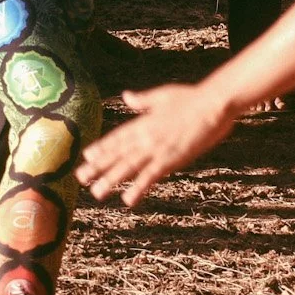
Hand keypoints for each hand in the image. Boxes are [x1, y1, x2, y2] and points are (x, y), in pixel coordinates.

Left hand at [76, 84, 239, 206]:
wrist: (214, 103)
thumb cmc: (192, 97)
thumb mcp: (164, 95)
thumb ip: (143, 100)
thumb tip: (127, 96)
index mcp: (144, 121)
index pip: (118, 137)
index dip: (102, 147)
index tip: (87, 156)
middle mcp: (146, 136)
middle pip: (117, 153)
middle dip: (98, 166)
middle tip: (80, 178)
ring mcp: (157, 148)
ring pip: (128, 166)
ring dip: (111, 179)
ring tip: (96, 192)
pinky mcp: (171, 158)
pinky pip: (151, 176)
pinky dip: (139, 188)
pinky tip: (128, 199)